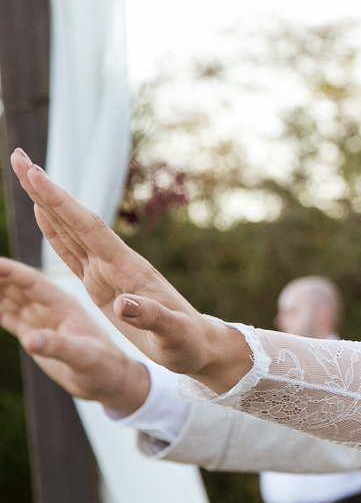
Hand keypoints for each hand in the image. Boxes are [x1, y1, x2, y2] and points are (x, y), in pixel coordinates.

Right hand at [0, 258, 149, 414]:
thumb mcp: (83, 358)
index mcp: (64, 305)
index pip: (32, 282)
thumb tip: (29, 340)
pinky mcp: (32, 331)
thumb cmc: (104, 367)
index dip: (10, 271)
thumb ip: (58, 347)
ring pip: (6, 296)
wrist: (109, 381)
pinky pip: (5, 313)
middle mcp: (49, 306)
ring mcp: (40, 317)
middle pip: (14, 284)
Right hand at [9, 150, 250, 393]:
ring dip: (47, 202)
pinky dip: (56, 231)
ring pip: (71, 230)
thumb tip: (124, 304)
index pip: (89, 229)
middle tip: (18, 156)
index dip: (62, 203)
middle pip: (75, 219)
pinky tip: (44, 213)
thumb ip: (151, 318)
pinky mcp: (103, 284)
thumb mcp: (172, 335)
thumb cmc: (187, 343)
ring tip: (25, 172)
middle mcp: (116, 264)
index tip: (36, 174)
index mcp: (128, 270)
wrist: (199, 346)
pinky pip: (73, 252)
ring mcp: (108, 272)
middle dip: (46, 189)